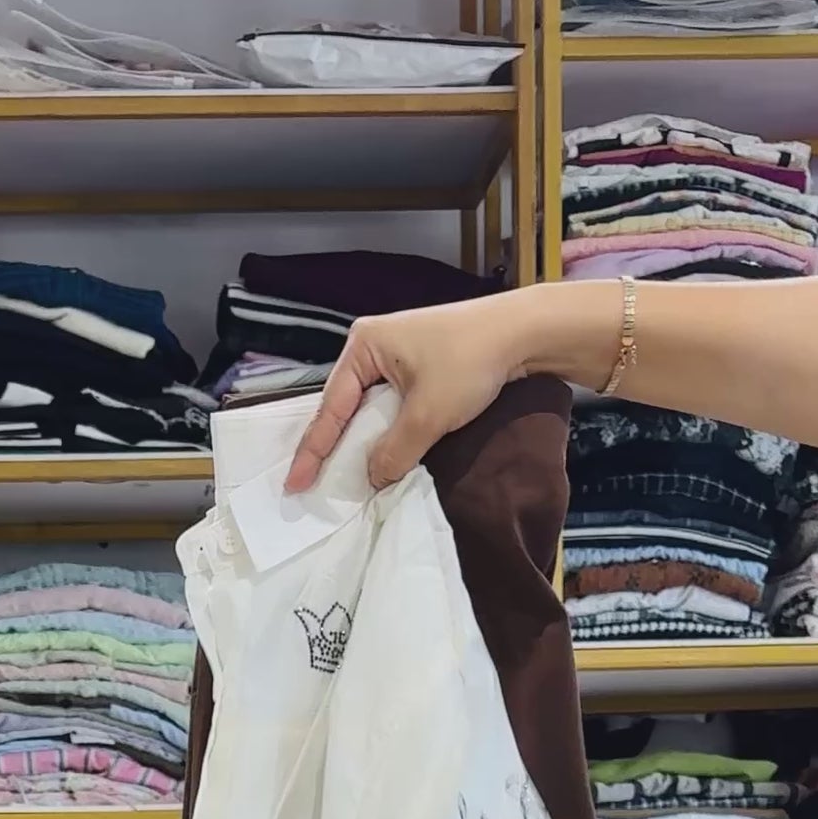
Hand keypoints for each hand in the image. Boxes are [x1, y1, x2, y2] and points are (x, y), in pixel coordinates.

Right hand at [283, 294, 529, 493]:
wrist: (522, 332)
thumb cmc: (469, 361)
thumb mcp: (428, 416)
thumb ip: (394, 452)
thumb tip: (372, 480)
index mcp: (363, 345)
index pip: (331, 408)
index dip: (313, 451)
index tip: (294, 484)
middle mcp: (372, 345)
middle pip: (344, 407)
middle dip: (332, 447)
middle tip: (312, 486)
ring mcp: (395, 354)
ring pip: (368, 409)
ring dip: (362, 442)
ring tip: (342, 477)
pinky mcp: (417, 365)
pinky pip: (390, 405)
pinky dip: (385, 432)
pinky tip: (381, 455)